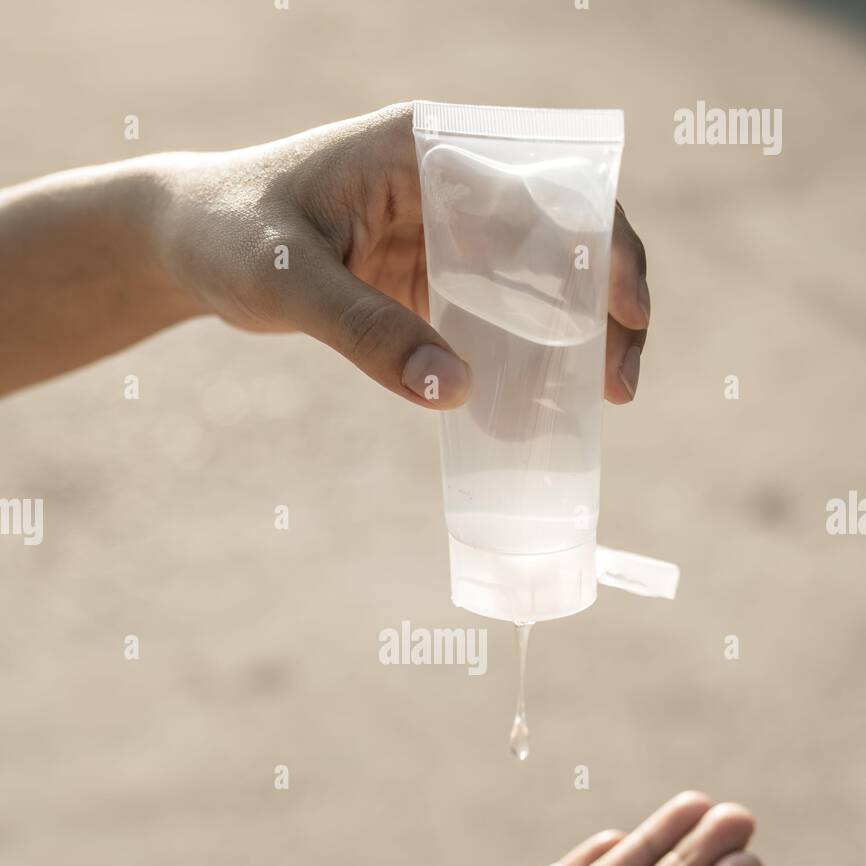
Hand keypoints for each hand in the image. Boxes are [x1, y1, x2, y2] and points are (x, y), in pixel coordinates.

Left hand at [158, 103, 649, 408]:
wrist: (189, 243)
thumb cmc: (230, 235)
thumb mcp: (289, 281)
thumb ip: (366, 333)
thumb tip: (458, 393)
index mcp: (431, 149)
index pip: (550, 185)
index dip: (606, 247)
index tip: (630, 316)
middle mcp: (453, 181)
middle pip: (565, 235)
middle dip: (606, 309)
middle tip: (620, 388)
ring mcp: (449, 230)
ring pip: (541, 282)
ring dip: (572, 343)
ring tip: (591, 410)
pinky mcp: (434, 276)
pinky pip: (499, 317)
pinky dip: (523, 362)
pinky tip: (529, 412)